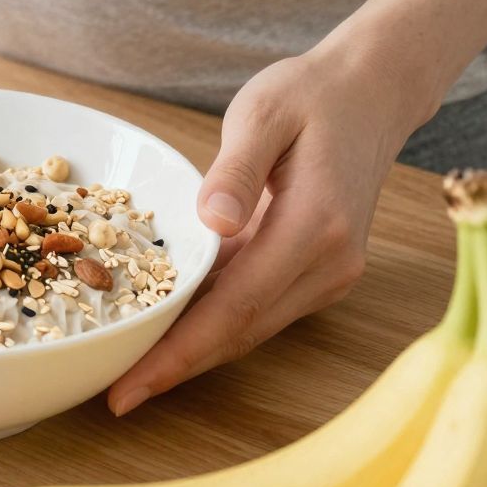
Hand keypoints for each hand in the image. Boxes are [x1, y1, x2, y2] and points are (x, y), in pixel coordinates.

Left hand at [107, 38, 414, 416]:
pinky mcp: (322, 270)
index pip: (238, 306)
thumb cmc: (310, 95)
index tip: (130, 387)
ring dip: (195, 349)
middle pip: (243, 331)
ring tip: (132, 369)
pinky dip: (216, 320)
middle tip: (114, 393)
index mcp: (316, 225)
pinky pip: (261, 305)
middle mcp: (330, 262)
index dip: (180, 353)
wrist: (371, 93)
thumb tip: (212, 222)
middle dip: (177, 366)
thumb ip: (236, 169)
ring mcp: (331, 272)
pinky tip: (171, 325)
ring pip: (252, 326)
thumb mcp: (264, 113)